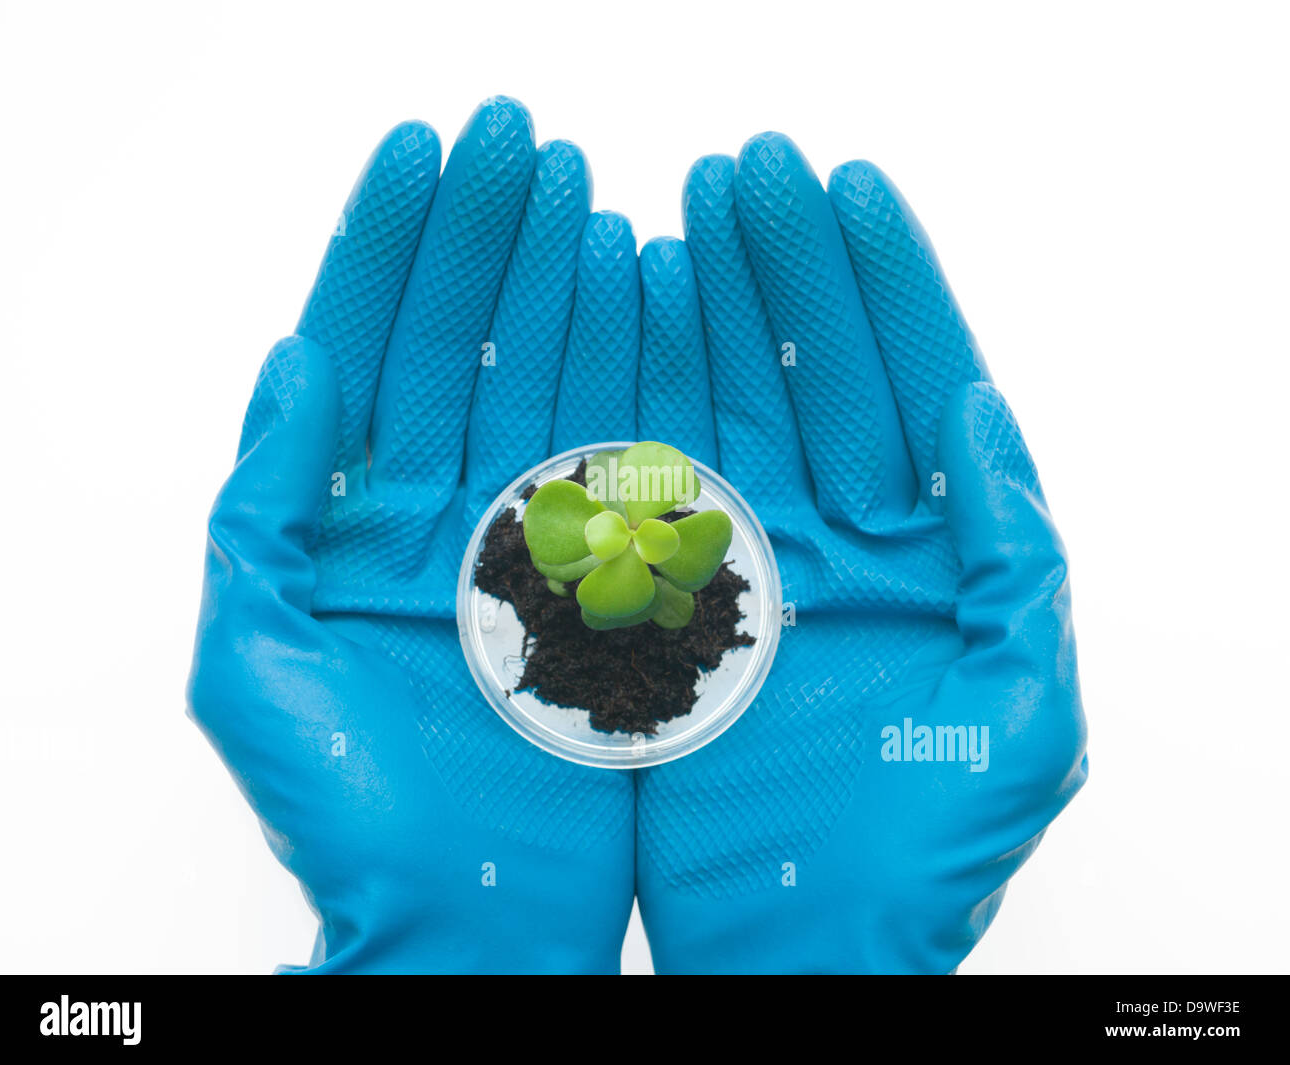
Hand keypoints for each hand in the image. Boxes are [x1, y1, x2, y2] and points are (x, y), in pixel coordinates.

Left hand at [188, 98, 641, 972]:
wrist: (471, 927)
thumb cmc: (354, 824)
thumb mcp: (256, 665)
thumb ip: (261, 511)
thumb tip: (291, 366)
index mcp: (355, 526)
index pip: (374, 349)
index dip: (393, 244)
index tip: (426, 150)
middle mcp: (450, 517)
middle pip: (475, 345)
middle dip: (495, 238)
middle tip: (525, 141)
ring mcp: (538, 544)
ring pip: (562, 387)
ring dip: (576, 289)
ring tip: (594, 200)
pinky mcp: (616, 586)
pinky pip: (635, 464)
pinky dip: (648, 381)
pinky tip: (657, 305)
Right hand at [630, 135, 1087, 972]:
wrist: (795, 954)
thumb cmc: (916, 860)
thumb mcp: (1018, 714)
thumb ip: (1013, 559)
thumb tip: (982, 412)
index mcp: (926, 558)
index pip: (907, 385)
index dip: (880, 282)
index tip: (843, 187)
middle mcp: (831, 546)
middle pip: (806, 376)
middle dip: (780, 268)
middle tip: (745, 169)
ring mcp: (740, 569)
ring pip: (718, 413)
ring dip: (698, 314)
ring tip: (672, 218)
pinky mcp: (659, 608)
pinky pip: (641, 489)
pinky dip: (628, 407)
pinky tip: (615, 329)